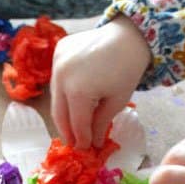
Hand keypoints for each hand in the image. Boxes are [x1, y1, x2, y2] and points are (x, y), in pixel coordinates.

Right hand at [51, 15, 151, 148]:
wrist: (129, 35)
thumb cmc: (127, 69)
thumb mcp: (117, 101)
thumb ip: (100, 124)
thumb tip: (91, 143)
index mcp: (78, 91)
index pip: (76, 123)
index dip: (81, 138)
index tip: (85, 148)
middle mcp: (61, 77)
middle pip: (60, 113)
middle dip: (67, 130)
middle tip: (74, 142)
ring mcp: (57, 63)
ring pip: (56, 97)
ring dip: (64, 113)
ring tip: (72, 124)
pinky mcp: (57, 53)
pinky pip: (57, 79)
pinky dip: (63, 91)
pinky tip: (73, 97)